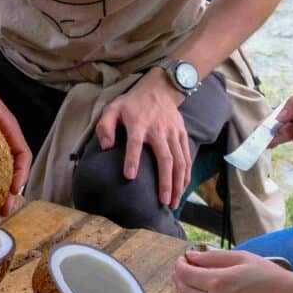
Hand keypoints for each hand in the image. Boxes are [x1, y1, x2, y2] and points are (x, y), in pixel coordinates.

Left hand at [96, 69, 190, 208]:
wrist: (159, 89)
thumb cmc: (132, 104)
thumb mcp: (113, 108)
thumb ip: (105, 127)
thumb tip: (106, 147)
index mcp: (138, 123)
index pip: (135, 143)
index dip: (132, 159)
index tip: (129, 177)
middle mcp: (158, 130)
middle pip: (165, 158)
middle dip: (165, 181)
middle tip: (162, 201)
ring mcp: (173, 133)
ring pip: (180, 161)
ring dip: (178, 183)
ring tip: (173, 202)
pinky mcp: (182, 135)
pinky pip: (187, 157)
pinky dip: (186, 175)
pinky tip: (182, 189)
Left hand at [175, 248, 292, 292]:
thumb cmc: (271, 277)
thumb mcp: (242, 258)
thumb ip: (213, 257)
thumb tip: (191, 256)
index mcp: (219, 282)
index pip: (186, 274)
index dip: (179, 266)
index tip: (181, 260)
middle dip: (179, 280)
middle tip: (182, 272)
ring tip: (187, 288)